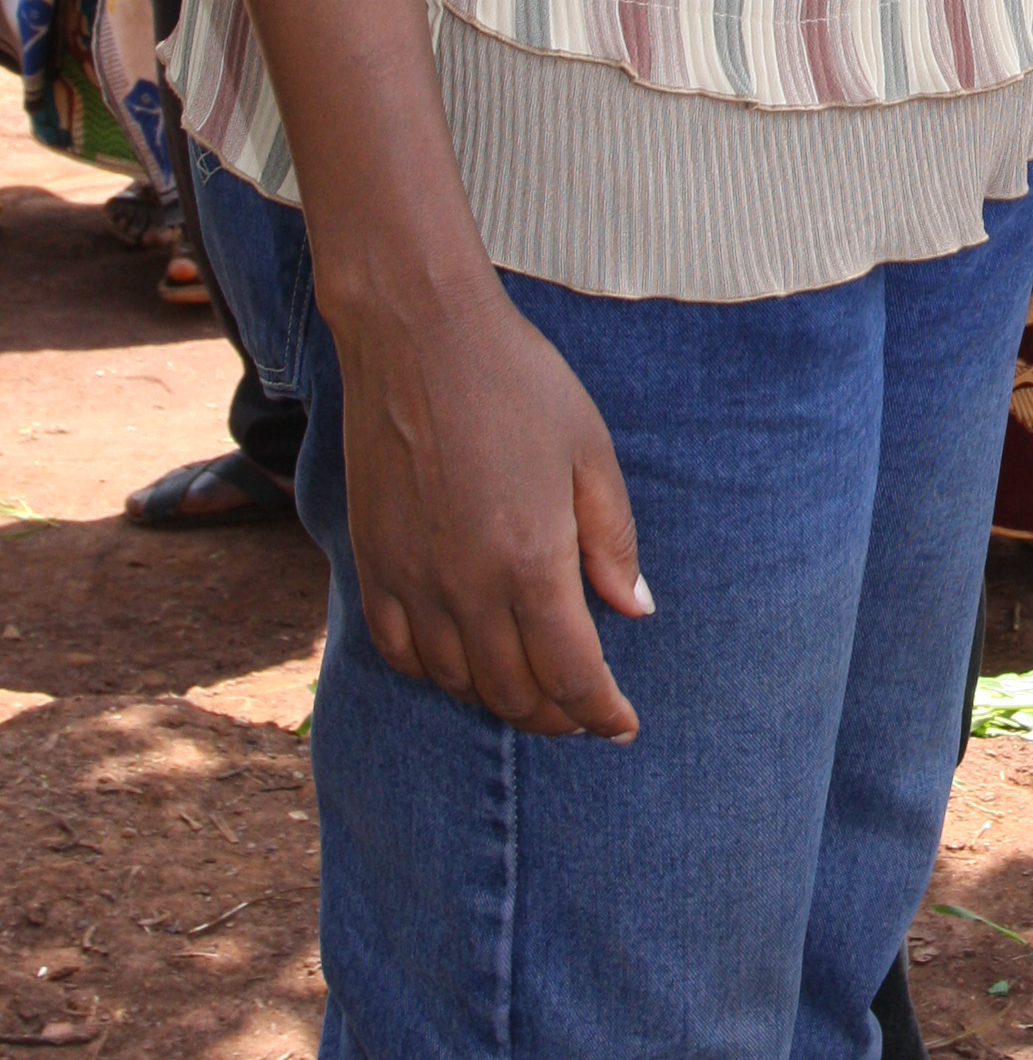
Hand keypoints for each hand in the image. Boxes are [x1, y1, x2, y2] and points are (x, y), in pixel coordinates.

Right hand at [335, 276, 651, 738]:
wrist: (419, 335)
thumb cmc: (518, 383)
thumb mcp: (590, 453)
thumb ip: (612, 541)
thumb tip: (634, 609)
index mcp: (531, 563)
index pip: (572, 677)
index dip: (602, 713)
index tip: (622, 724)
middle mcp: (466, 589)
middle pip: (515, 694)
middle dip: (559, 715)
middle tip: (586, 711)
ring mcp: (411, 581)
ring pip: (458, 682)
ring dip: (501, 698)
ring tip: (534, 687)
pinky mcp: (372, 565)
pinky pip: (400, 652)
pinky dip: (437, 672)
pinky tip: (463, 659)